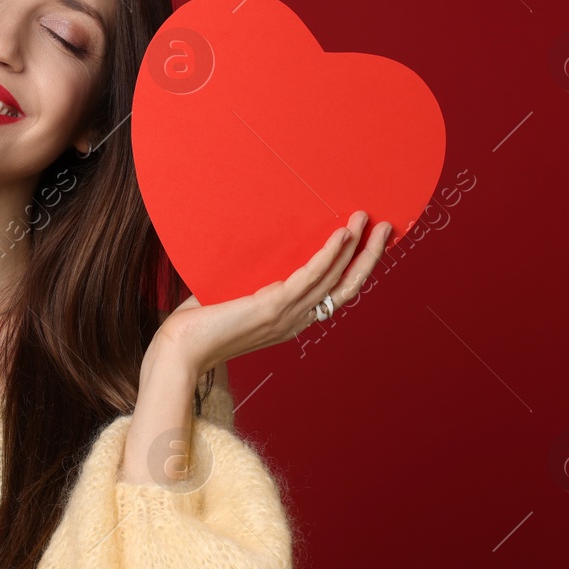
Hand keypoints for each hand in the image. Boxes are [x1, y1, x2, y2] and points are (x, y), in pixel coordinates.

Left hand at [149, 210, 392, 377]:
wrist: (180, 349)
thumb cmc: (199, 324)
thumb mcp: (233, 296)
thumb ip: (250, 278)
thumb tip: (251, 246)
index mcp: (292, 320)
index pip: (335, 294)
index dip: (357, 269)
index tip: (371, 244)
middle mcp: (297, 320)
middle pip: (348, 287)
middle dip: (371, 256)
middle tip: (387, 227)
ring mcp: (287, 315)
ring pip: (336, 280)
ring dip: (356, 248)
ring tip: (367, 219)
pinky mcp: (273, 307)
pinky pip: (311, 276)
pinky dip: (329, 254)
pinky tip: (341, 234)